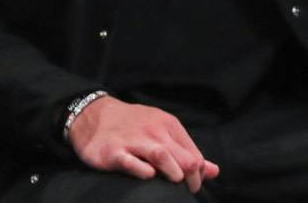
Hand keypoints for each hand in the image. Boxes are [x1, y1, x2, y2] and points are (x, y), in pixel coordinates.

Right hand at [66, 95, 218, 192]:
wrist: (94, 116)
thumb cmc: (133, 127)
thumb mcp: (162, 132)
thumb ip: (187, 152)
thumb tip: (214, 171)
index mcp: (168, 125)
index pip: (194, 156)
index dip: (198, 176)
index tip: (190, 185)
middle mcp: (154, 130)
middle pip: (184, 159)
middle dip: (189, 180)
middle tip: (183, 190)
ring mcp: (134, 140)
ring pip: (163, 157)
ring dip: (172, 176)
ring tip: (169, 184)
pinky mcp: (115, 152)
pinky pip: (133, 164)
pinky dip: (144, 172)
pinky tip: (147, 176)